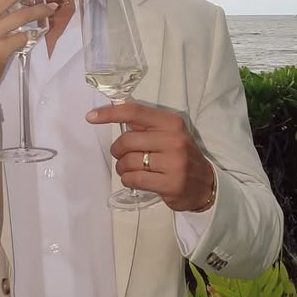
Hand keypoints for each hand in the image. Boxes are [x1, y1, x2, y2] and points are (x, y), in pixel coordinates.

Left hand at [85, 101, 214, 211]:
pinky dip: (127, 180)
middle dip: (117, 150)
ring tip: (129, 169)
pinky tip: (133, 180)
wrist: (206, 184)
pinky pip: (134, 179)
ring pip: (128, 161)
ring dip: (122, 167)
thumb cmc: (180, 155)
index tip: (90, 116)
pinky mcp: (170, 184)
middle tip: (121, 155)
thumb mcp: (169, 133)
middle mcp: (174, 140)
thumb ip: (145, 125)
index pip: (134, 112)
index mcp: (171, 122)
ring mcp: (173, 163)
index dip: (109, 113)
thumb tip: (111, 112)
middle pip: (126, 140)